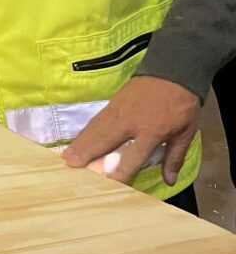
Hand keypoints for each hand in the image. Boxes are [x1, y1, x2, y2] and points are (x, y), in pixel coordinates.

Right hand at [62, 75, 200, 185]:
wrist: (172, 72)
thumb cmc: (181, 106)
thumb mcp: (185, 133)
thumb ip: (175, 157)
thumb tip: (169, 181)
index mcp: (152, 131)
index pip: (135, 155)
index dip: (122, 169)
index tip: (108, 180)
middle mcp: (131, 122)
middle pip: (106, 140)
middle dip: (88, 152)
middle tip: (71, 163)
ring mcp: (119, 111)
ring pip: (97, 129)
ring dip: (81, 142)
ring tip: (67, 155)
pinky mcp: (113, 103)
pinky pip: (97, 120)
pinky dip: (85, 131)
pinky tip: (77, 139)